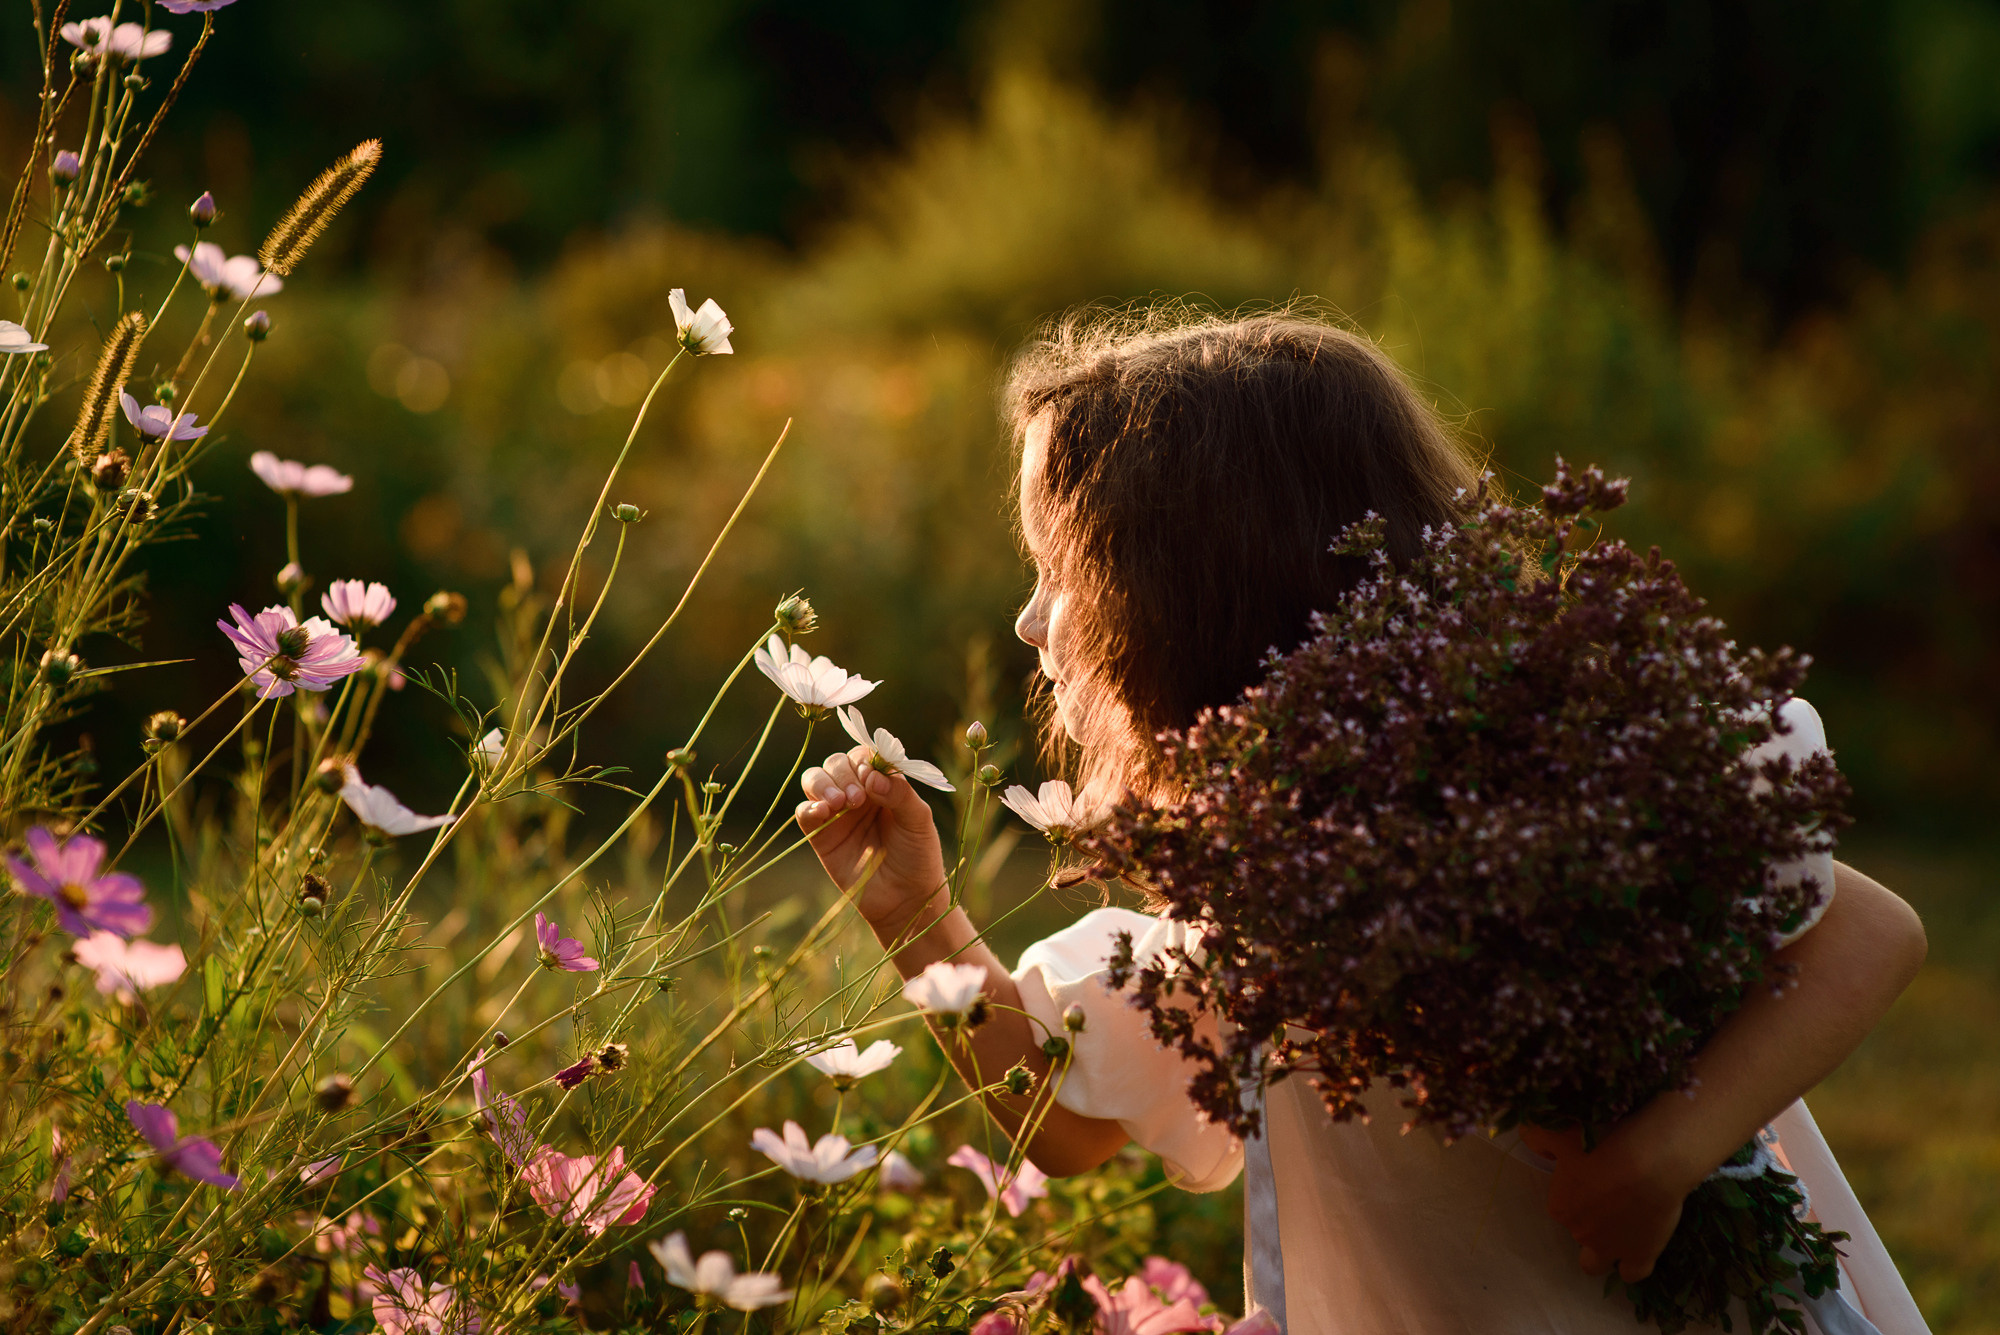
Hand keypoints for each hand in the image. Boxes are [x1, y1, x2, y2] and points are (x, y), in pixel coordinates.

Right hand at [797, 746, 947, 937]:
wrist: (905, 899)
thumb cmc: (918, 855)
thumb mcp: (918, 820)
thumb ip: (900, 793)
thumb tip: (872, 776)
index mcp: (882, 783)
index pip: (865, 755)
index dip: (864, 759)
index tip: (871, 775)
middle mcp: (857, 792)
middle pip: (836, 762)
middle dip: (844, 773)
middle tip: (857, 799)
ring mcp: (836, 813)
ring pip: (815, 779)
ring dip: (823, 784)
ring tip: (840, 803)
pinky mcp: (820, 835)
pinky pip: (803, 812)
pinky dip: (809, 806)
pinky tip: (823, 812)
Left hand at [1517, 1125, 1688, 1282]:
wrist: (1650, 1162)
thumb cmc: (1602, 1144)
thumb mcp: (1558, 1131)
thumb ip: (1539, 1138)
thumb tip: (1535, 1145)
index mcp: (1560, 1206)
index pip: (1561, 1206)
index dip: (1575, 1194)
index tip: (1591, 1178)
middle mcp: (1579, 1232)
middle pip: (1578, 1230)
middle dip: (1588, 1219)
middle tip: (1608, 1198)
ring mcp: (1610, 1248)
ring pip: (1595, 1263)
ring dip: (1602, 1250)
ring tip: (1618, 1230)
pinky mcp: (1641, 1255)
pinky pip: (1633, 1273)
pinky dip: (1633, 1263)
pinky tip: (1639, 1247)